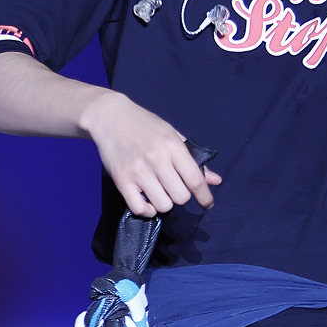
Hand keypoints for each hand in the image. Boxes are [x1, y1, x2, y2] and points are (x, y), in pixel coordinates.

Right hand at [82, 91, 221, 216]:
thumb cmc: (145, 125)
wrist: (110, 117)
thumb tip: (215, 180)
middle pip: (181, 197)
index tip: (207, 204)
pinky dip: (147, 209)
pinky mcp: (121, 180)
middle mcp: (157, 160)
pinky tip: (147, 199)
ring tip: (159, 190)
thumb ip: (194, 160)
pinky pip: (140, 209)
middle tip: (174, 186)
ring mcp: (138, 171)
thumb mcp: (173, 136)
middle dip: (181, 196)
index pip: (195, 180)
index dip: (205, 197)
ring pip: (163, 205)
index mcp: (173, 146)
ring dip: (164, 202)